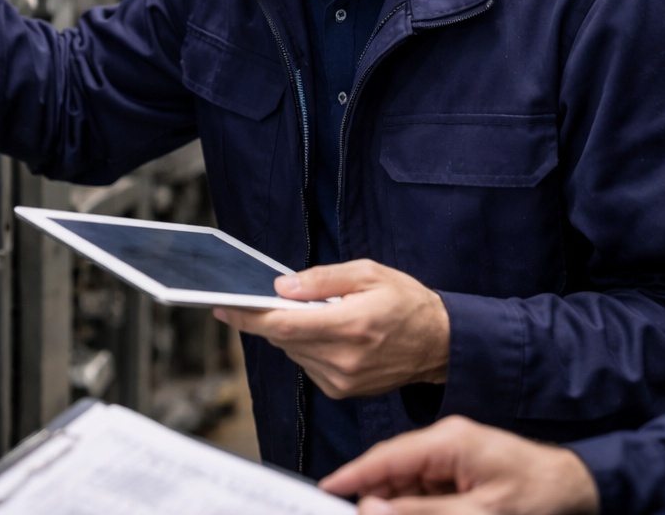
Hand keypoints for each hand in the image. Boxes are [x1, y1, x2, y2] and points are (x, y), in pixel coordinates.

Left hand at [213, 260, 449, 397]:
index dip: (248, 315)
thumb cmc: (406, 302)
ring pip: (292, 351)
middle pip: (282, 338)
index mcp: (350, 325)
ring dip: (290, 331)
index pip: (283, 324)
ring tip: (309, 312)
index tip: (223, 306)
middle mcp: (343, 359)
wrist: (441, 344)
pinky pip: (307, 364)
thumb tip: (282, 286)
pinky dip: (306, 346)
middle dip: (268, 316)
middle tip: (262, 296)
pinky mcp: (342, 391)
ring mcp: (342, 380)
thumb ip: (322, 279)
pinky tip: (324, 332)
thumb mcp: (367, 273)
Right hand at [318, 416, 598, 514]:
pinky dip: (414, 503)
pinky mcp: (459, 467)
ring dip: (395, 502)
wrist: (577, 487)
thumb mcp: (479, 513)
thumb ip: (422, 513)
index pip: (387, 456)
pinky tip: (408, 512)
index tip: (326, 489)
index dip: (353, 474)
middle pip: (392, 469)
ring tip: (378, 512)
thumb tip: (373, 509)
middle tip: (350, 511)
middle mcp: (445, 440)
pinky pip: (424, 486)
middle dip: (373, 495)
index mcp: (449, 441)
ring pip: (406, 481)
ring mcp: (452, 453)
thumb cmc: (538, 496)